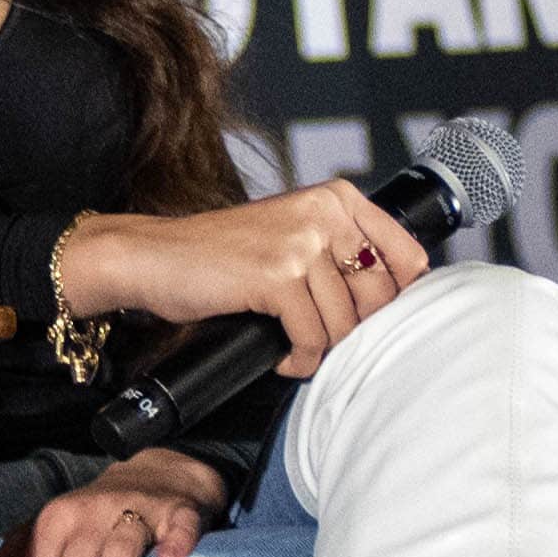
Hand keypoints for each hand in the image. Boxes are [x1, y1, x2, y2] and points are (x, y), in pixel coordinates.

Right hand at [60, 182, 428, 379]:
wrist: (149, 256)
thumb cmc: (218, 254)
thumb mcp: (291, 235)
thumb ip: (342, 252)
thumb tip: (400, 300)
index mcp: (335, 197)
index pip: (408, 257)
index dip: (398, 300)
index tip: (370, 318)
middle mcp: (323, 213)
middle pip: (380, 296)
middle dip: (353, 330)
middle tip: (322, 338)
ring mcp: (299, 243)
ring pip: (345, 323)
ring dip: (321, 349)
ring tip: (296, 348)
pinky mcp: (275, 276)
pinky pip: (312, 337)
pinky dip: (299, 359)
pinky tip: (282, 356)